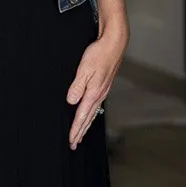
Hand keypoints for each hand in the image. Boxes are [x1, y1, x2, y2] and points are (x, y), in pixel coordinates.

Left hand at [66, 0, 129, 148]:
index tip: (71, 140)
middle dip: (81, 132)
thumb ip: (77, 86)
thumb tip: (71, 102)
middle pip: (88, 118)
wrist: (114, 43)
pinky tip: (90, 114)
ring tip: (80, 134)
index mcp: (93, 92)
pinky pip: (96, 105)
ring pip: (93, 113)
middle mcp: (99, 94)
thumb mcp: (84, 68)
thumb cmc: (99, 53)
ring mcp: (103, 90)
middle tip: (74, 144)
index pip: (82, 116)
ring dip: (86, 125)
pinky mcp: (104, 85)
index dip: (76, 129)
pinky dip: (91, 114)